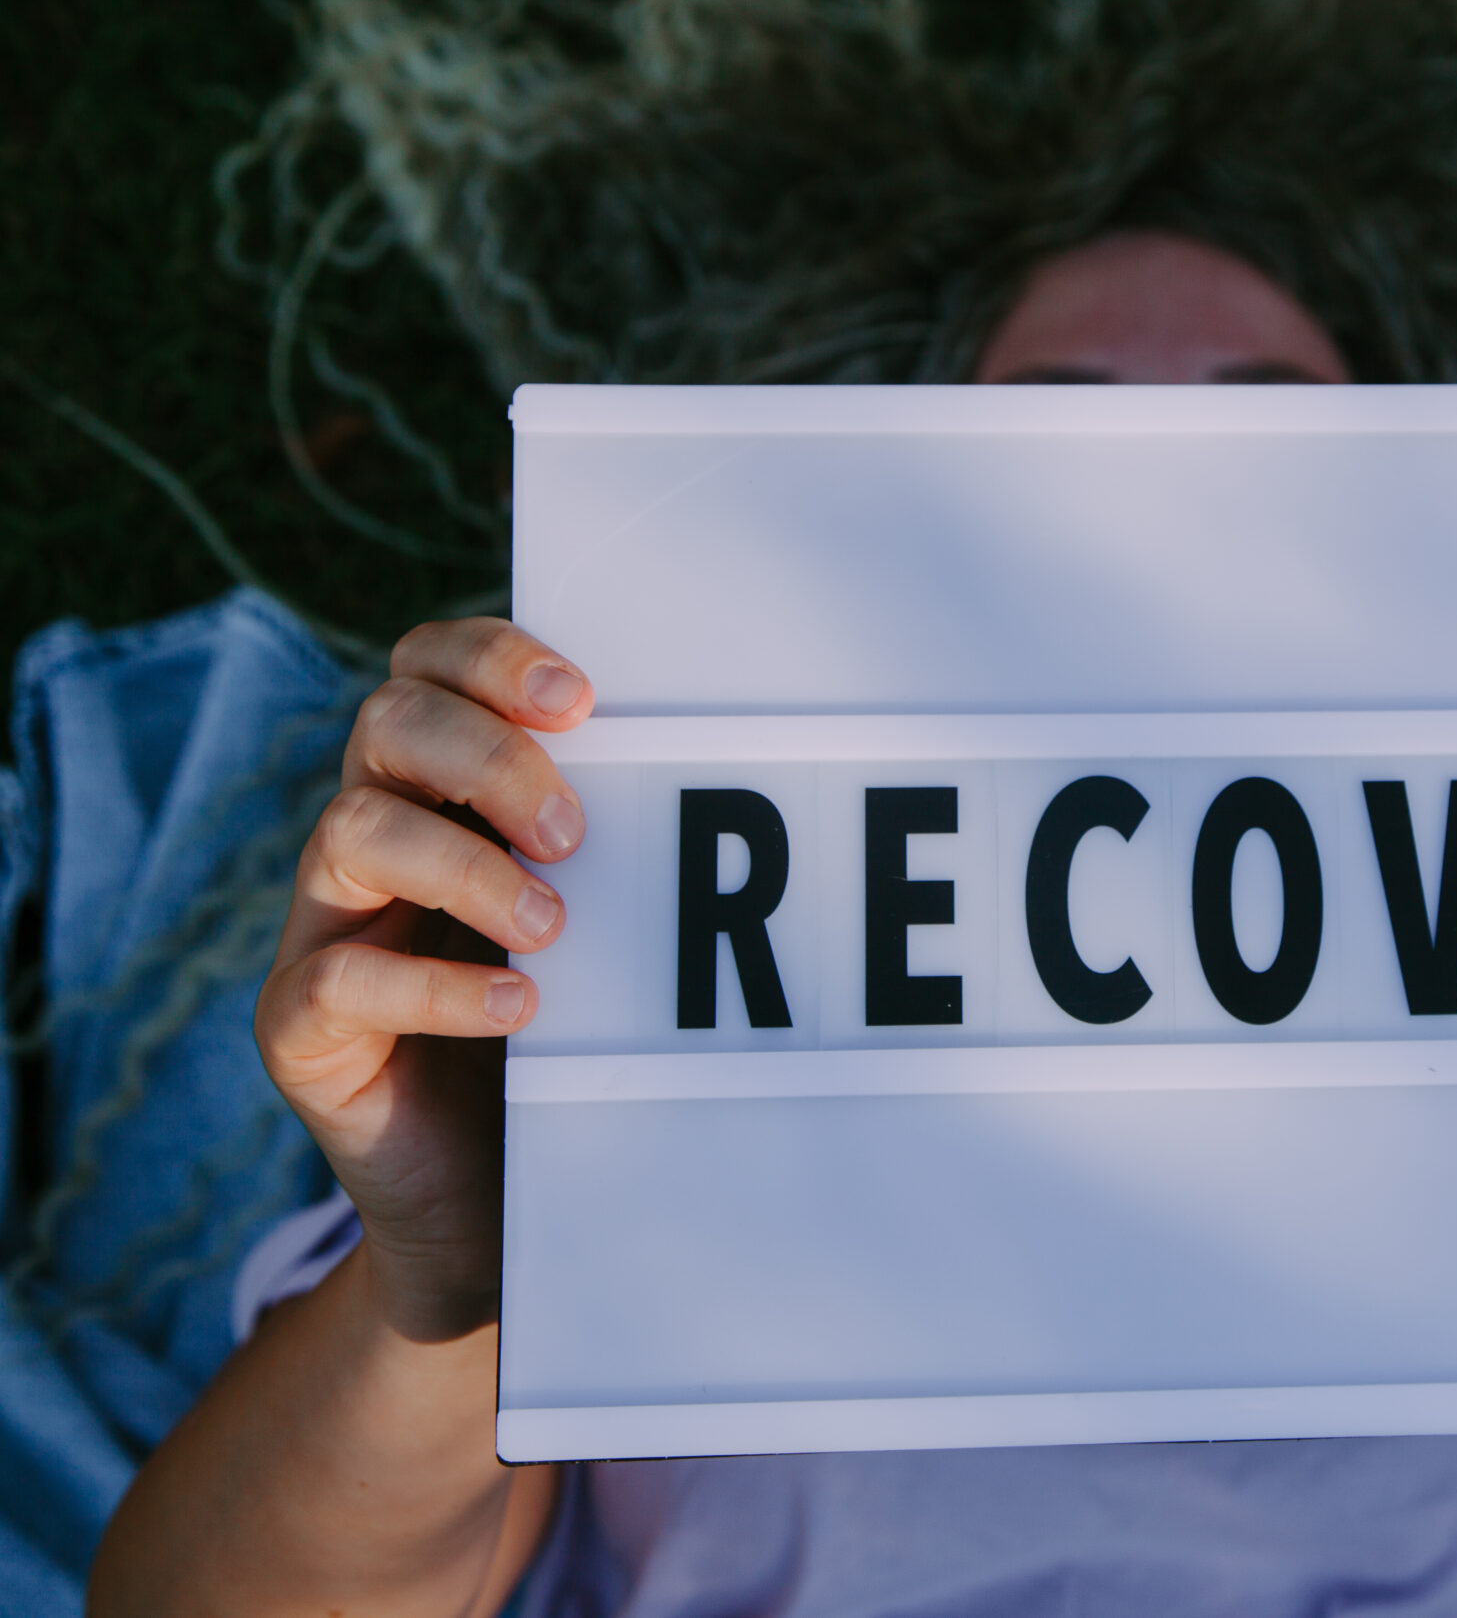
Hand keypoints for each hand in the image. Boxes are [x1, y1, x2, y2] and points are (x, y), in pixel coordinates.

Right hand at [253, 619, 592, 1341]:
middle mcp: (372, 839)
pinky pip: (338, 981)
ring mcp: (326, 929)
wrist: (495, 1199)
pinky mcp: (301, 1028)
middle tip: (575, 832)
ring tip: (554, 926)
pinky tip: (519, 1005)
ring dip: (466, 866)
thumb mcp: (608, 926)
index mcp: (439, 788)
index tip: (583, 700)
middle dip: (488, 756)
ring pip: (351, 832)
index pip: (432, 668)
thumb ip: (634, 849)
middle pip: (386, 723)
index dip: (492, 659)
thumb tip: (753, 776)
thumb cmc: (566, 1037)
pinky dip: (436, 988)